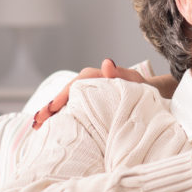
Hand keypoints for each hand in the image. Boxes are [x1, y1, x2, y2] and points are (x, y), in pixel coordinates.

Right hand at [32, 58, 160, 128]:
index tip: (52, 108)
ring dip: (52, 112)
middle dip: (51, 106)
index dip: (63, 95)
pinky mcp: (94, 105)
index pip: (77, 84)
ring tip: (37, 126)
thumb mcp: (136, 83)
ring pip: (69, 102)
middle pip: (68, 93)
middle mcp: (93, 83)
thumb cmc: (144, 90)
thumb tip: (106, 63)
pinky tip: (51, 128)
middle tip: (37, 120)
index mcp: (100, 77)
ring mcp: (92, 95)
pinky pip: (75, 109)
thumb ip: (122, 74)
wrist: (154, 96)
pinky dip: (63, 117)